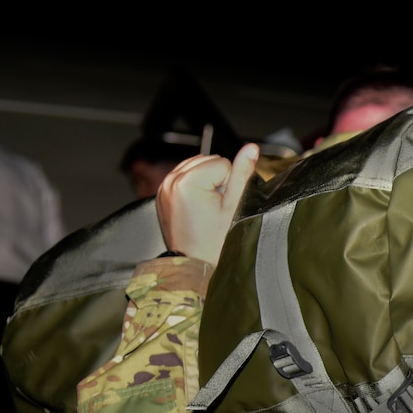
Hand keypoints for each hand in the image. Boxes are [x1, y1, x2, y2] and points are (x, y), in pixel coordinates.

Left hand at [156, 144, 258, 265]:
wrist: (194, 265)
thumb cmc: (215, 242)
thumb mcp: (235, 206)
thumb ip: (243, 173)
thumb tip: (252, 147)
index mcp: (187, 182)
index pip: (222, 163)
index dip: (229, 184)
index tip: (222, 206)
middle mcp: (171, 181)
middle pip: (207, 160)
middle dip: (216, 180)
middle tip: (214, 208)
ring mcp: (163, 187)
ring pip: (196, 166)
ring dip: (205, 181)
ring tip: (206, 208)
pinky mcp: (161, 194)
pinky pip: (183, 176)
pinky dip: (192, 186)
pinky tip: (197, 206)